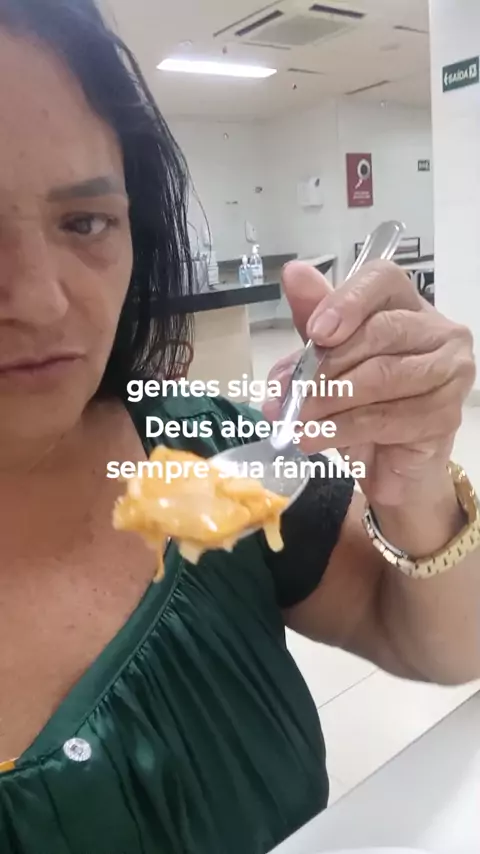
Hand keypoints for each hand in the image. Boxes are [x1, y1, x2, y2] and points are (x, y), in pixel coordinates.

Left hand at [264, 261, 475, 511]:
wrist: (387, 463)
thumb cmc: (361, 403)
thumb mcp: (327, 357)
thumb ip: (312, 318)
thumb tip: (293, 274)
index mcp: (407, 304)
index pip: (383, 280)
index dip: (347, 301)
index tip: (315, 332)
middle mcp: (439, 330)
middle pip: (380, 331)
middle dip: (326, 365)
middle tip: (289, 393)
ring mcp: (450, 371)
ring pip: (382, 376)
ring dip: (329, 401)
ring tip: (296, 421)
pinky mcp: (446, 414)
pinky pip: (388, 418)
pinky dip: (343, 429)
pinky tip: (316, 438)